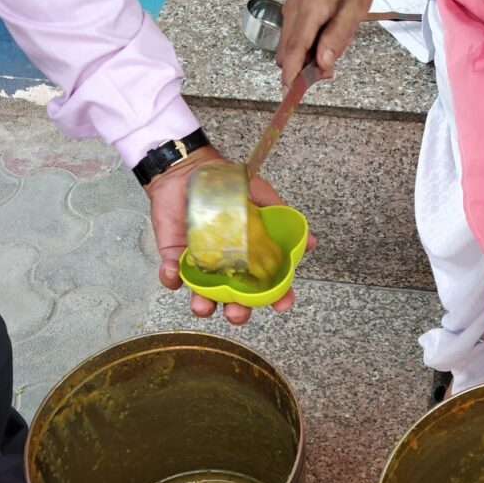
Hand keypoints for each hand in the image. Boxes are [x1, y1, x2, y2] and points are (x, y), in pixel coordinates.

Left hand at [144, 145, 309, 324]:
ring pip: (203, 298)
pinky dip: (172, 279)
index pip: (267, 285)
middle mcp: (227, 268)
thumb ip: (282, 219)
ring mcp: (201, 266)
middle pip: (235, 301)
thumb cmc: (227, 186)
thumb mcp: (259, 197)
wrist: (189, 169)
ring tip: (202, 305)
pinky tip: (174, 273)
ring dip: (204, 306)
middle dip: (238, 313)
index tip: (282, 304)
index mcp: (250, 258)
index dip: (277, 298)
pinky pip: (172, 277)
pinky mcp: (174, 258)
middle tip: (236, 312)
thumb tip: (312, 241)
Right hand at [276, 0, 377, 88]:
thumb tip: (322, 64)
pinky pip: (294, 39)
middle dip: (304, 68)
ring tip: (333, 47)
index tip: (288, 93)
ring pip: (290, 48)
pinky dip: (306, 49)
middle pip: (288, 52)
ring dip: (306, 59)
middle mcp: (294, 8)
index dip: (291, 73)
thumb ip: (336, 38)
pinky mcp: (292, 12)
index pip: (295, 47)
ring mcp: (290, 10)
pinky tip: (325, 41)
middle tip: (330, 70)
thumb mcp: (354, 11)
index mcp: (310, 7)